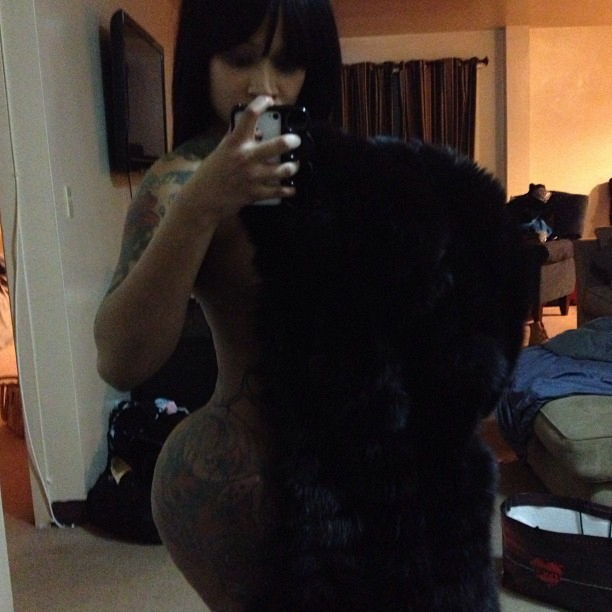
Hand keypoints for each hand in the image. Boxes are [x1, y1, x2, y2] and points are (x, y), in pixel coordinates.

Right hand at [175, 96, 301, 226]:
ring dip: (292, 167)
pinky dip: (288, 190)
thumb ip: (237, 139)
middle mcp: (246, 157)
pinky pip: (279, 191)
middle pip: (277, 145)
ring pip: (284, 169)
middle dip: (291, 141)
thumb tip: (257, 130)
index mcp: (235, 143)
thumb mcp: (221, 150)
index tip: (269, 100)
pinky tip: (290, 188)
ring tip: (294, 165)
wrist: (202, 199)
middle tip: (295, 140)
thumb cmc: (211, 173)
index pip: (249, 116)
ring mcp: (252, 176)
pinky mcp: (255, 193)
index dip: (261, 103)